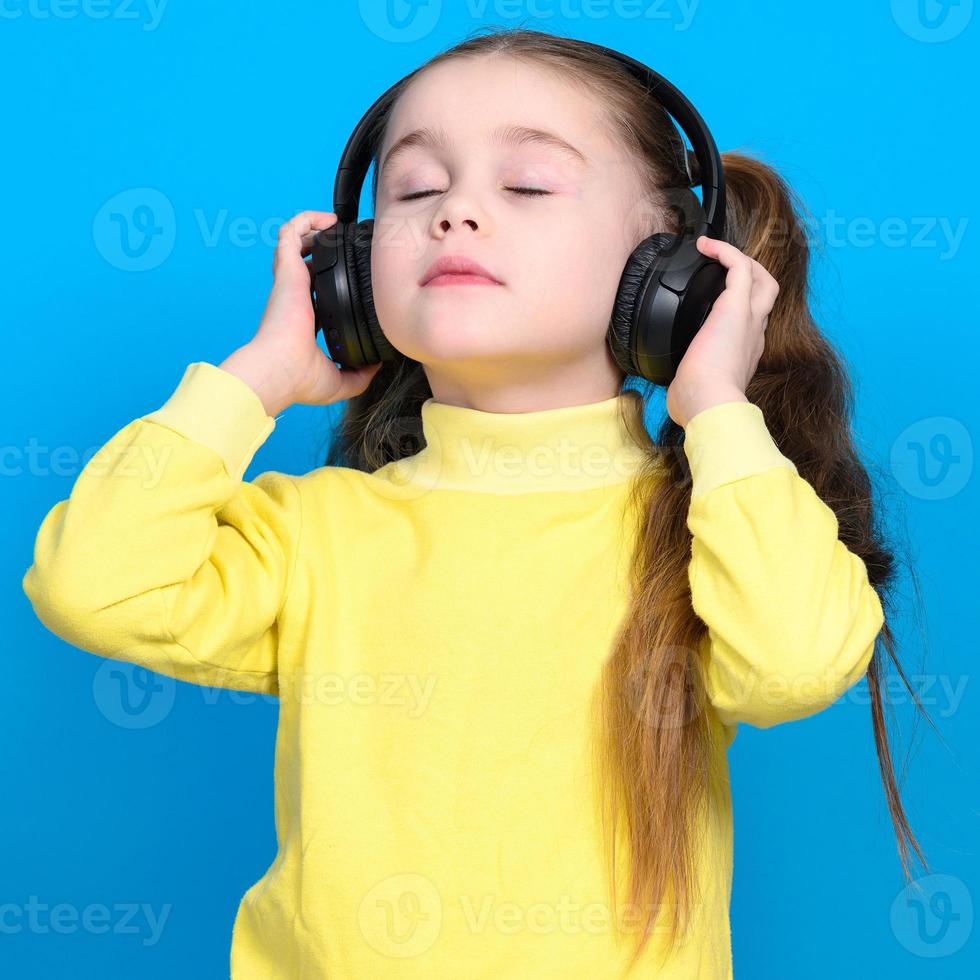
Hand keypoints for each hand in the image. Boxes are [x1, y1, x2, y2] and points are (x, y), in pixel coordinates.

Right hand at [222, 210, 382, 415]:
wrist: (281, 370)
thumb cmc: (299, 379)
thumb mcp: (340, 381)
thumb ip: (361, 374)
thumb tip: (377, 365)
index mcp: (306, 317)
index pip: (318, 292)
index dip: (332, 282)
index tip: (352, 279)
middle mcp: (296, 296)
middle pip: (308, 262)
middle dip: (325, 250)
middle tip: (347, 246)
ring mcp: (289, 280)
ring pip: (297, 242)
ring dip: (315, 229)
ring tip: (337, 225)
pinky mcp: (287, 269)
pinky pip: (290, 232)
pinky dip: (307, 220)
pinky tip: (328, 221)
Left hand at [665, 236, 779, 428]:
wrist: (709, 403)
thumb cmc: (698, 404)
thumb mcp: (692, 390)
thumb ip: (687, 383)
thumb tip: (672, 388)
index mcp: (744, 354)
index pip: (751, 324)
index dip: (740, 310)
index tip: (717, 306)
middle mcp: (754, 334)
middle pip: (766, 294)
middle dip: (751, 278)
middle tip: (725, 271)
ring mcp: (749, 318)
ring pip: (760, 277)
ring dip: (741, 261)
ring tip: (715, 252)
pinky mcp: (737, 306)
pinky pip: (739, 266)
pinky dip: (725, 251)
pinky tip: (706, 245)